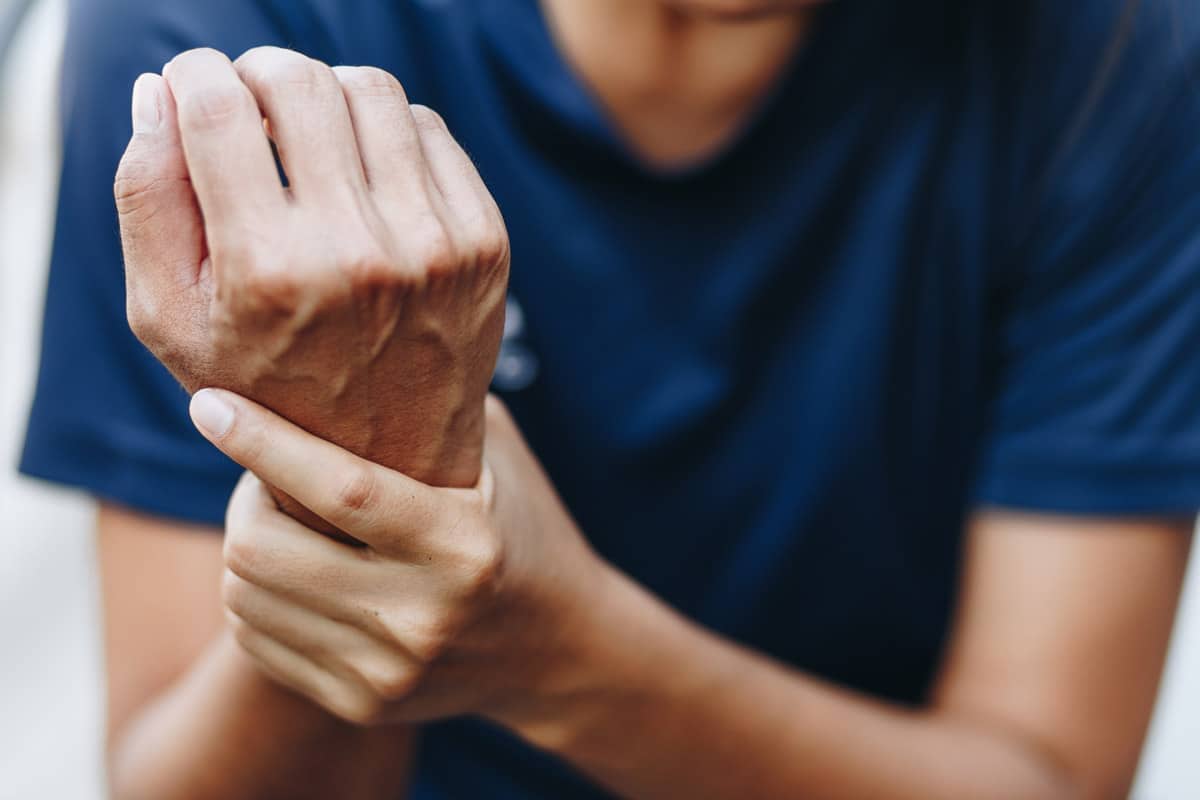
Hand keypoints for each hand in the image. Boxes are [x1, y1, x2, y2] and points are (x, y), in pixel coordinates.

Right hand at [115, 48, 508, 534]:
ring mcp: (435, 244)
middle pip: (298, 83)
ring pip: (369, 92)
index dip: (194, 78)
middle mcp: (360, 253)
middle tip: (247, 104)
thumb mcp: (171, 319)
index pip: (219, 107)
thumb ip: (147, 199)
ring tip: (305, 136)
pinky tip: (363, 172)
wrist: (390, 454)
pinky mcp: (484, 241)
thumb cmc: (263, 383)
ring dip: (324, 95)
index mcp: (270, 271)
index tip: (194, 89)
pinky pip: (428, 130)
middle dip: (256, 75)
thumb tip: (161, 91)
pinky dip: (385, 132)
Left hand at [188, 387, 614, 728]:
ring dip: (245, 544)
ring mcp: (388, 671)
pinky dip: (255, 595)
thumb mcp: (497, 455)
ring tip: (285, 521)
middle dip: (245, 498)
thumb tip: (341, 347)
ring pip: (244, 596)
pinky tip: (293, 572)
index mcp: (464, 546)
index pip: (340, 489)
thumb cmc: (521, 525)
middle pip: (263, 549)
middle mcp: (423, 616)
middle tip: (269, 476)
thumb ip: (433, 406)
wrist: (555, 648)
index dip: (262, 441)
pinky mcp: (361, 703)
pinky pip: (254, 640)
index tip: (209, 403)